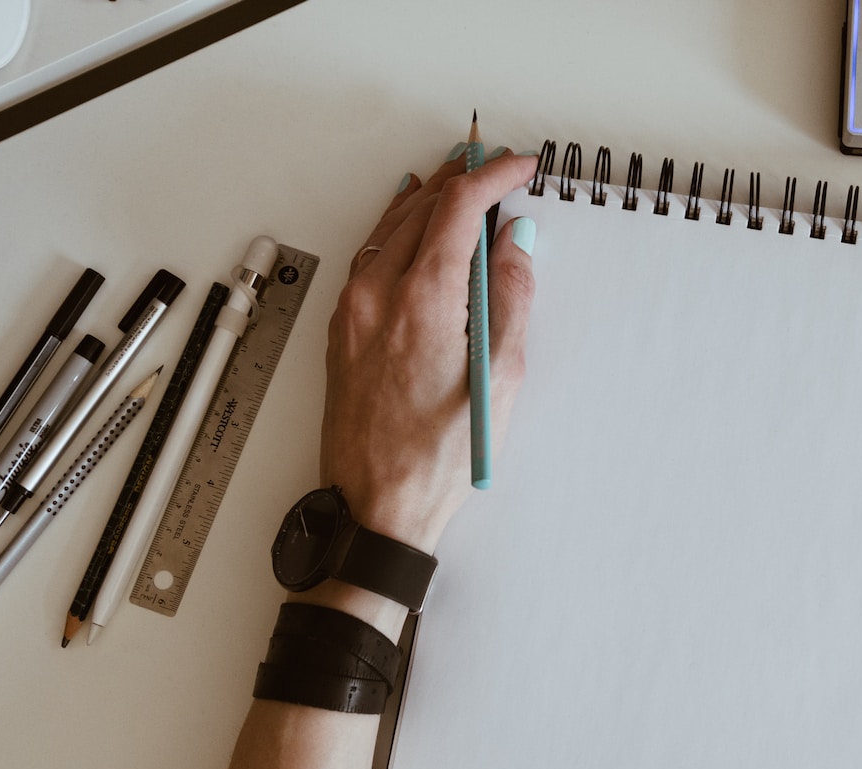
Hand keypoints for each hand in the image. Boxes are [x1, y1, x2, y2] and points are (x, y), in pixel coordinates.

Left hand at [321, 148, 537, 555]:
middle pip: (421, 208)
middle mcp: (378, 296)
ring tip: (458, 184)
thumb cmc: (437, 458)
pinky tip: (409, 227)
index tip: (519, 167)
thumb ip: (511, 300)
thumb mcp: (500, 378)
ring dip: (427, 199)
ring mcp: (353, 312)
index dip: (494, 176)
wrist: (376, 506)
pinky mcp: (342, 331)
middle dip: (462, 179)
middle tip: (495, 167)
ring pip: (389, 228)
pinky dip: (396, 230)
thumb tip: (515, 246)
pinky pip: (369, 257)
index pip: (458, 207)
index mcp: (422, 300)